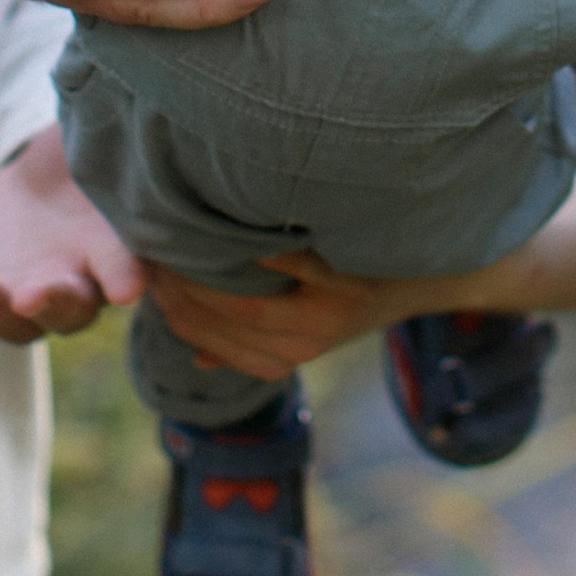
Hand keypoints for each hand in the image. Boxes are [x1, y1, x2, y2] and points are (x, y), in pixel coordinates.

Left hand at [0, 127, 141, 348]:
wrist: (51, 182)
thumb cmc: (89, 170)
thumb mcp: (103, 164)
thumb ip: (115, 170)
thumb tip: (146, 140)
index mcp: (115, 263)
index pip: (122, 275)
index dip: (122, 280)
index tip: (126, 288)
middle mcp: (73, 296)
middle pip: (65, 315)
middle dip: (47, 304)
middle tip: (28, 296)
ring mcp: (24, 304)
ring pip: (9, 325)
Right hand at [143, 251, 429, 383]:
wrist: (429, 276)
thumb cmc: (359, 298)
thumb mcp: (308, 333)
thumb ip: (251, 346)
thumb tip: (197, 358)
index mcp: (284, 355)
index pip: (207, 340)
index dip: (172, 309)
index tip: (146, 274)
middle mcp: (301, 343)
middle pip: (219, 319)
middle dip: (178, 286)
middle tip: (150, 247)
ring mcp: (324, 315)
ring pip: (244, 299)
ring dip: (205, 267)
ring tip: (178, 233)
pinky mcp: (344, 283)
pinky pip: (287, 261)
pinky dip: (257, 242)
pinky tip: (231, 217)